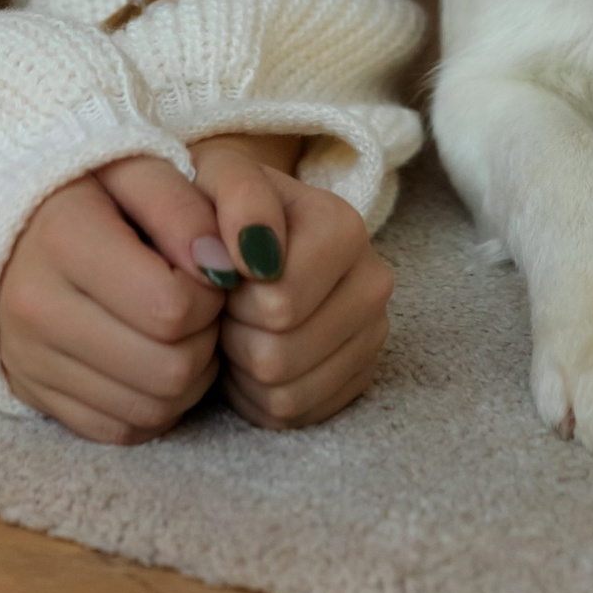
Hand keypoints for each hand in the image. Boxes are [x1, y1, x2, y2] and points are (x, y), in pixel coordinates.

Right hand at [0, 153, 226, 442]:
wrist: (6, 225)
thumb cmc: (87, 190)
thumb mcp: (134, 167)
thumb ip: (183, 208)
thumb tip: (225, 267)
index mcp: (62, 239)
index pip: (171, 306)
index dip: (210, 293)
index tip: (205, 268)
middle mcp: (37, 309)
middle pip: (168, 368)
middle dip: (205, 338)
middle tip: (199, 303)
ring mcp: (31, 361)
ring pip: (151, 408)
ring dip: (189, 376)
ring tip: (181, 330)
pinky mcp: (36, 396)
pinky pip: (122, 429)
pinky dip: (155, 404)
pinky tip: (153, 359)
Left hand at [192, 139, 392, 430]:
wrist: (247, 235)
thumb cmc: (225, 208)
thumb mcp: (219, 177)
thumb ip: (238, 197)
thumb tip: (257, 255)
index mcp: (345, 228)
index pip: (278, 304)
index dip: (232, 298)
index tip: (225, 274)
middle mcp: (373, 283)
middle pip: (279, 356)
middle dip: (235, 336)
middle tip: (228, 308)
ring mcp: (371, 336)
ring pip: (286, 394)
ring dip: (243, 371)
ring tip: (238, 330)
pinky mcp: (358, 377)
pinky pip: (295, 416)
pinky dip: (258, 397)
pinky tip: (252, 358)